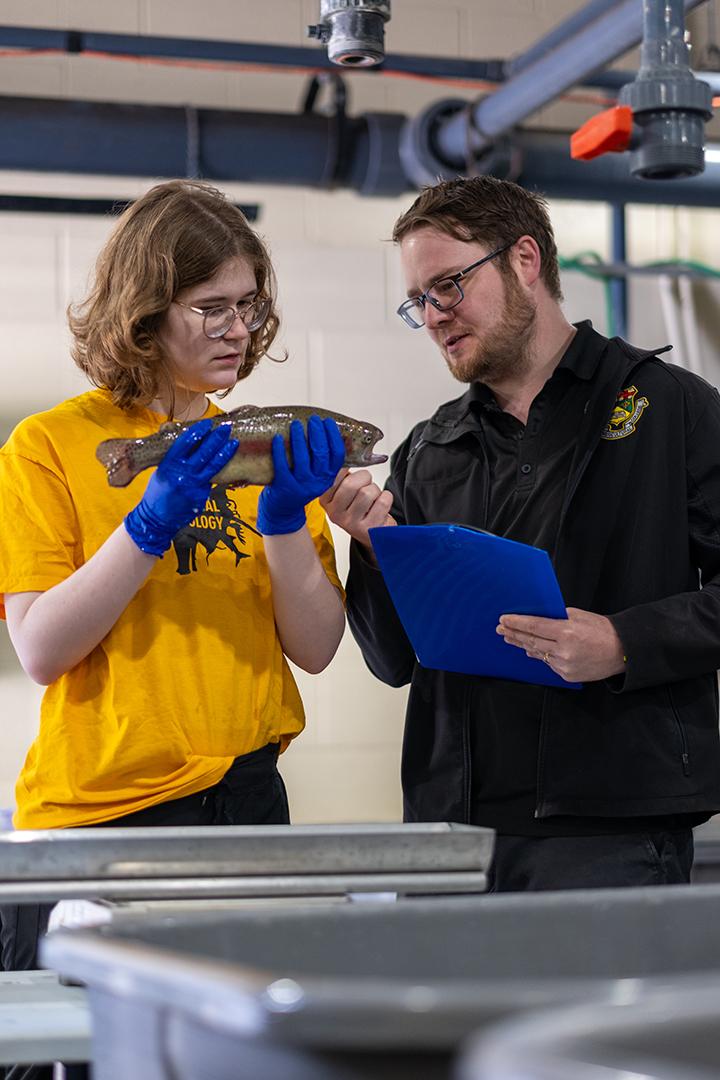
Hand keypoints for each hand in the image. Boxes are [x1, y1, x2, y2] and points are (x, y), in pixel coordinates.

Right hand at [124, 418, 237, 555]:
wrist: (157, 518)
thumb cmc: (157, 492)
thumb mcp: (162, 471)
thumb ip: (175, 459)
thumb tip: (190, 443)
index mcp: (170, 464)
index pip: (186, 442)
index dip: (199, 431)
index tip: (208, 423)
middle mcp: (183, 473)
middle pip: (204, 452)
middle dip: (217, 438)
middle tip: (226, 428)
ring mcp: (194, 485)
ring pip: (214, 465)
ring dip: (225, 452)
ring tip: (234, 442)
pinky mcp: (202, 495)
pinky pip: (212, 480)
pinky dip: (217, 471)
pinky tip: (224, 463)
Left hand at [256, 416, 345, 535]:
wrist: (284, 511)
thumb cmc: (300, 487)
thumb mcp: (317, 477)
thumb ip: (322, 461)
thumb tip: (322, 430)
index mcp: (328, 477)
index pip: (337, 454)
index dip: (334, 436)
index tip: (328, 422)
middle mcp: (317, 482)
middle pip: (320, 453)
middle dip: (317, 433)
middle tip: (312, 420)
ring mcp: (301, 485)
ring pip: (302, 458)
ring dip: (299, 438)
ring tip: (295, 424)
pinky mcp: (284, 486)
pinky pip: (282, 465)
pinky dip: (279, 450)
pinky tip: (277, 438)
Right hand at [319, 468, 394, 547]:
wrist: (373, 533)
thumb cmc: (359, 507)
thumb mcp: (345, 491)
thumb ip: (342, 473)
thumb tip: (347, 446)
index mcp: (325, 500)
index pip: (332, 476)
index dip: (345, 468)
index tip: (351, 470)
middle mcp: (334, 513)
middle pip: (351, 484)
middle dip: (364, 478)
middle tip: (365, 484)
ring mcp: (351, 523)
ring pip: (368, 492)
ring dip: (376, 490)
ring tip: (372, 499)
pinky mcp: (368, 529)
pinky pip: (383, 501)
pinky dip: (386, 498)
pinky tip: (379, 506)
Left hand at [496, 607, 626, 682]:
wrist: (622, 652)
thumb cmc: (602, 630)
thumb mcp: (578, 616)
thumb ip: (556, 617)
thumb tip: (537, 618)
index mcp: (567, 632)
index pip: (534, 627)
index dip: (516, 623)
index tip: (504, 619)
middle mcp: (564, 651)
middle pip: (531, 641)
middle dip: (513, 634)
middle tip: (501, 629)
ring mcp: (564, 666)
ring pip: (537, 654)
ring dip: (523, 645)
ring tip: (510, 638)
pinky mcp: (566, 676)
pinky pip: (548, 663)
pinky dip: (540, 655)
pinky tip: (530, 649)